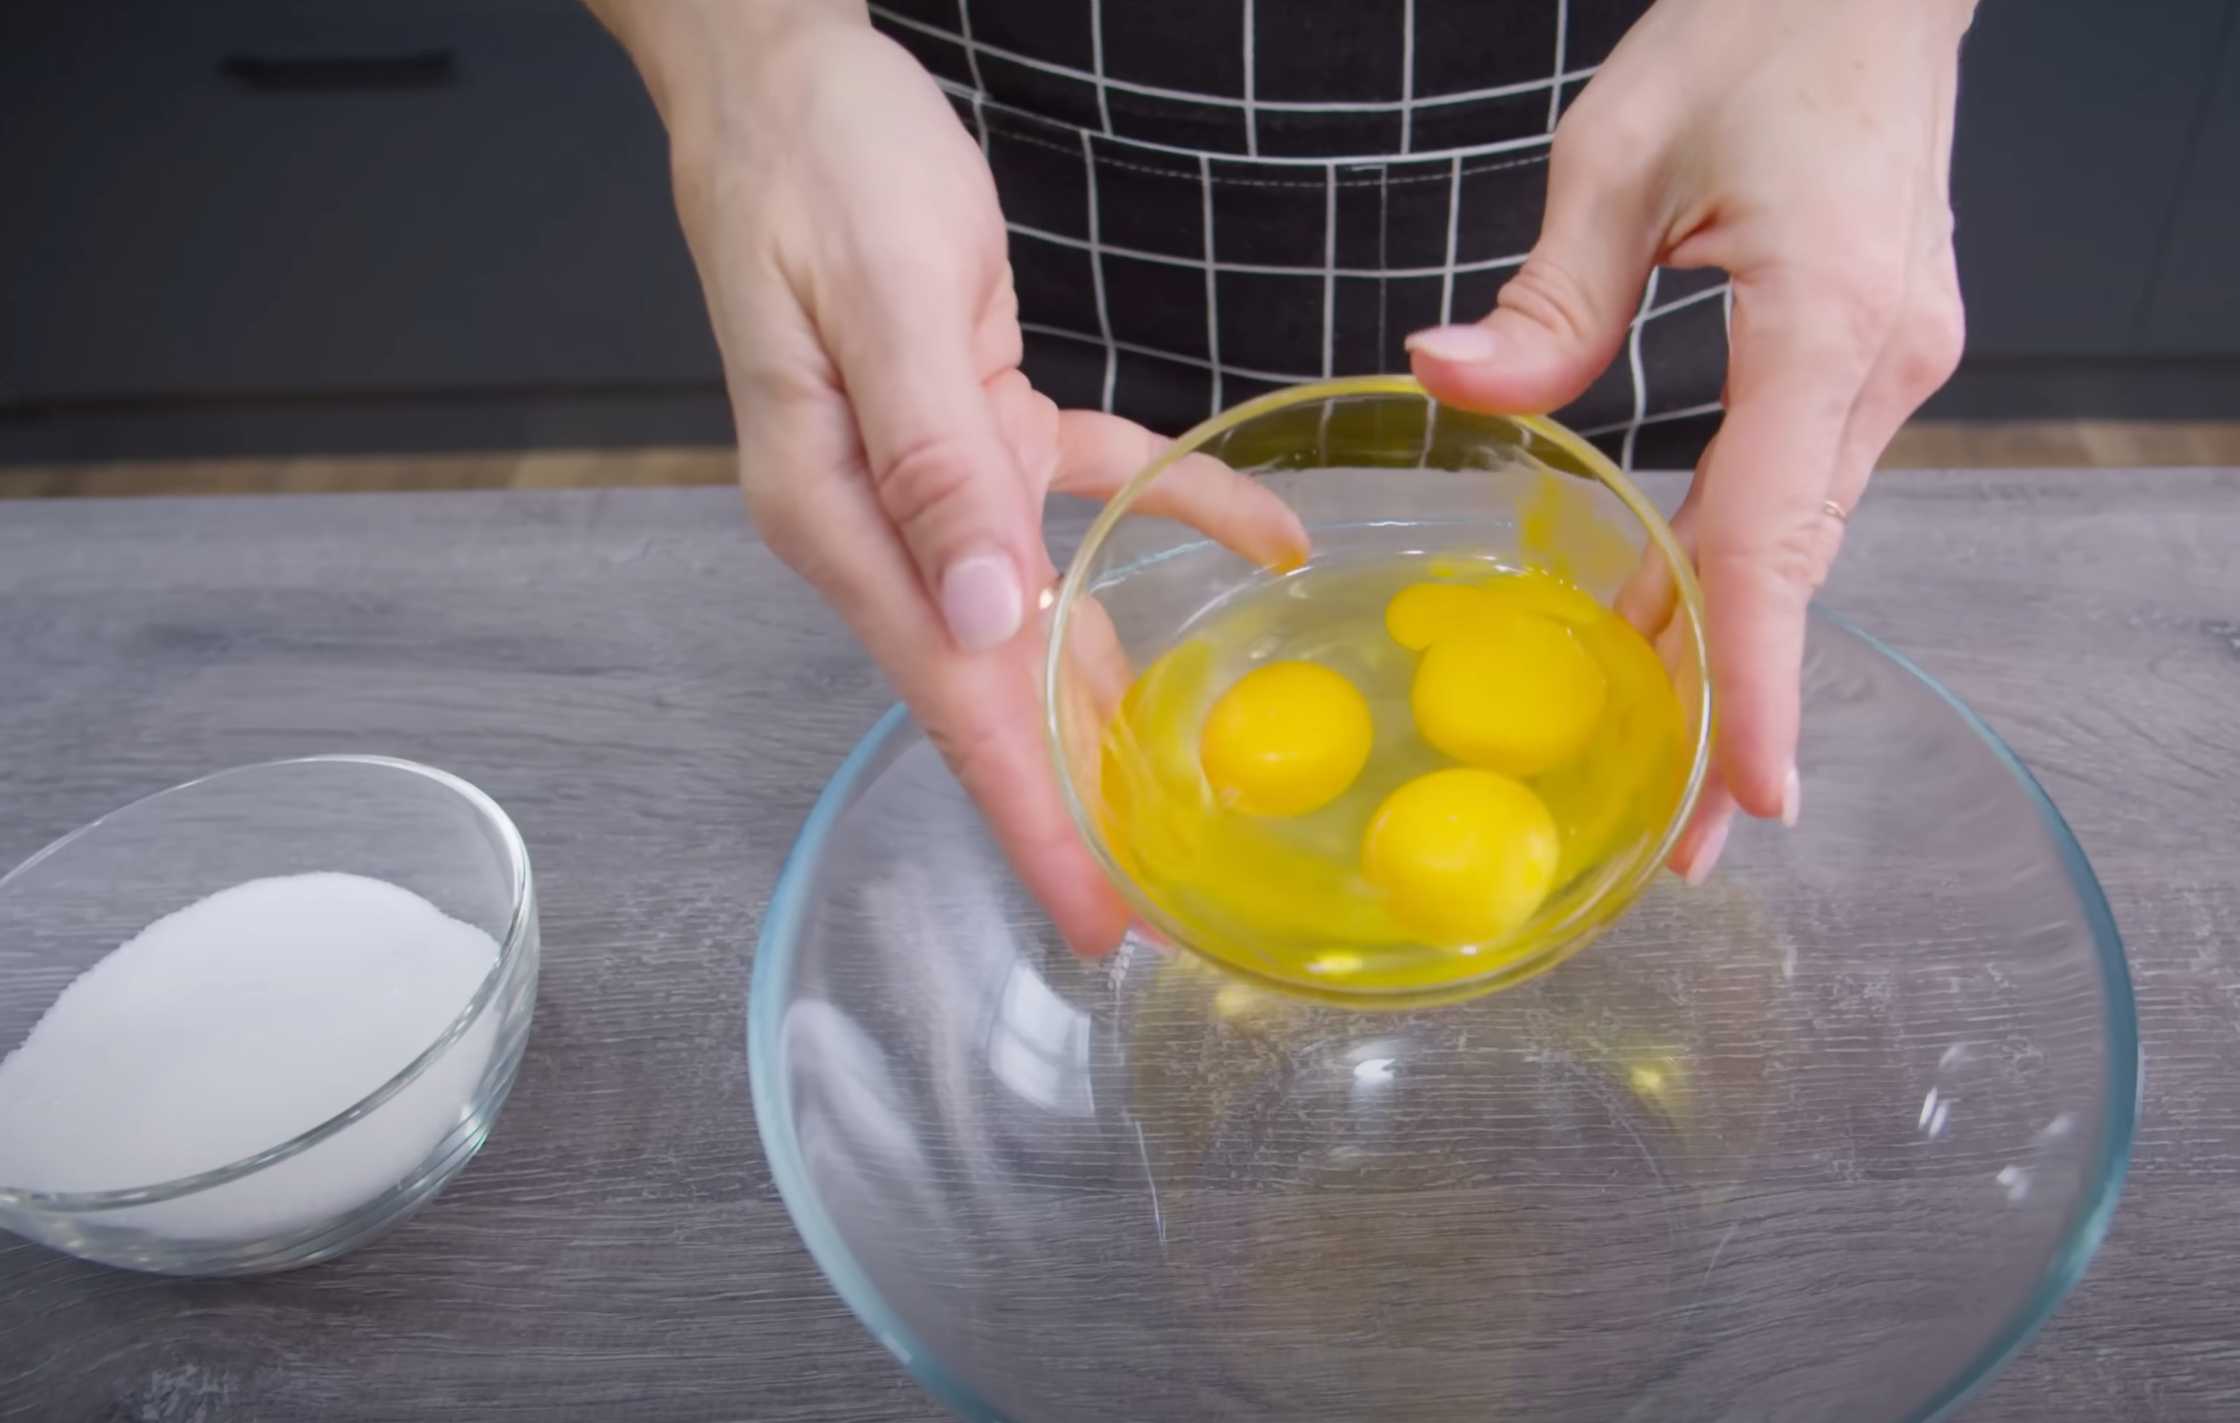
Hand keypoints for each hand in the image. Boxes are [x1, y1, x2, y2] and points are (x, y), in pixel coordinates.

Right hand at [596, 0, 1302, 952]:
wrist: (782, 69)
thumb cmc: (816, 168)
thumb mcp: (881, 306)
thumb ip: (936, 465)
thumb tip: (985, 622)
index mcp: (836, 516)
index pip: (950, 698)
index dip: (1027, 812)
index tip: (1091, 912)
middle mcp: (880, 524)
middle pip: (994, 686)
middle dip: (1072, 796)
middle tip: (1156, 902)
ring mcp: (927, 479)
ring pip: (1041, 611)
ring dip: (1118, 688)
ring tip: (1195, 792)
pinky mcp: (975, 421)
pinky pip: (1085, 486)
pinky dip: (1170, 509)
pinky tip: (1259, 540)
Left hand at [1409, 0, 1971, 880]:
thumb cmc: (1758, 28)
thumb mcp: (1621, 147)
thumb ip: (1548, 296)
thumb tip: (1448, 383)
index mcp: (1825, 313)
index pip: (1777, 529)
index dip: (1760, 674)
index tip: (1748, 799)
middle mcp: (1880, 362)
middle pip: (1797, 569)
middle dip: (1741, 711)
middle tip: (1677, 849)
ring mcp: (1891, 363)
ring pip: (1803, 541)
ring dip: (1740, 651)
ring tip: (1668, 774)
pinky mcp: (1875, 353)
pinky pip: (1801, 490)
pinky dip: (1743, 567)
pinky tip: (1679, 624)